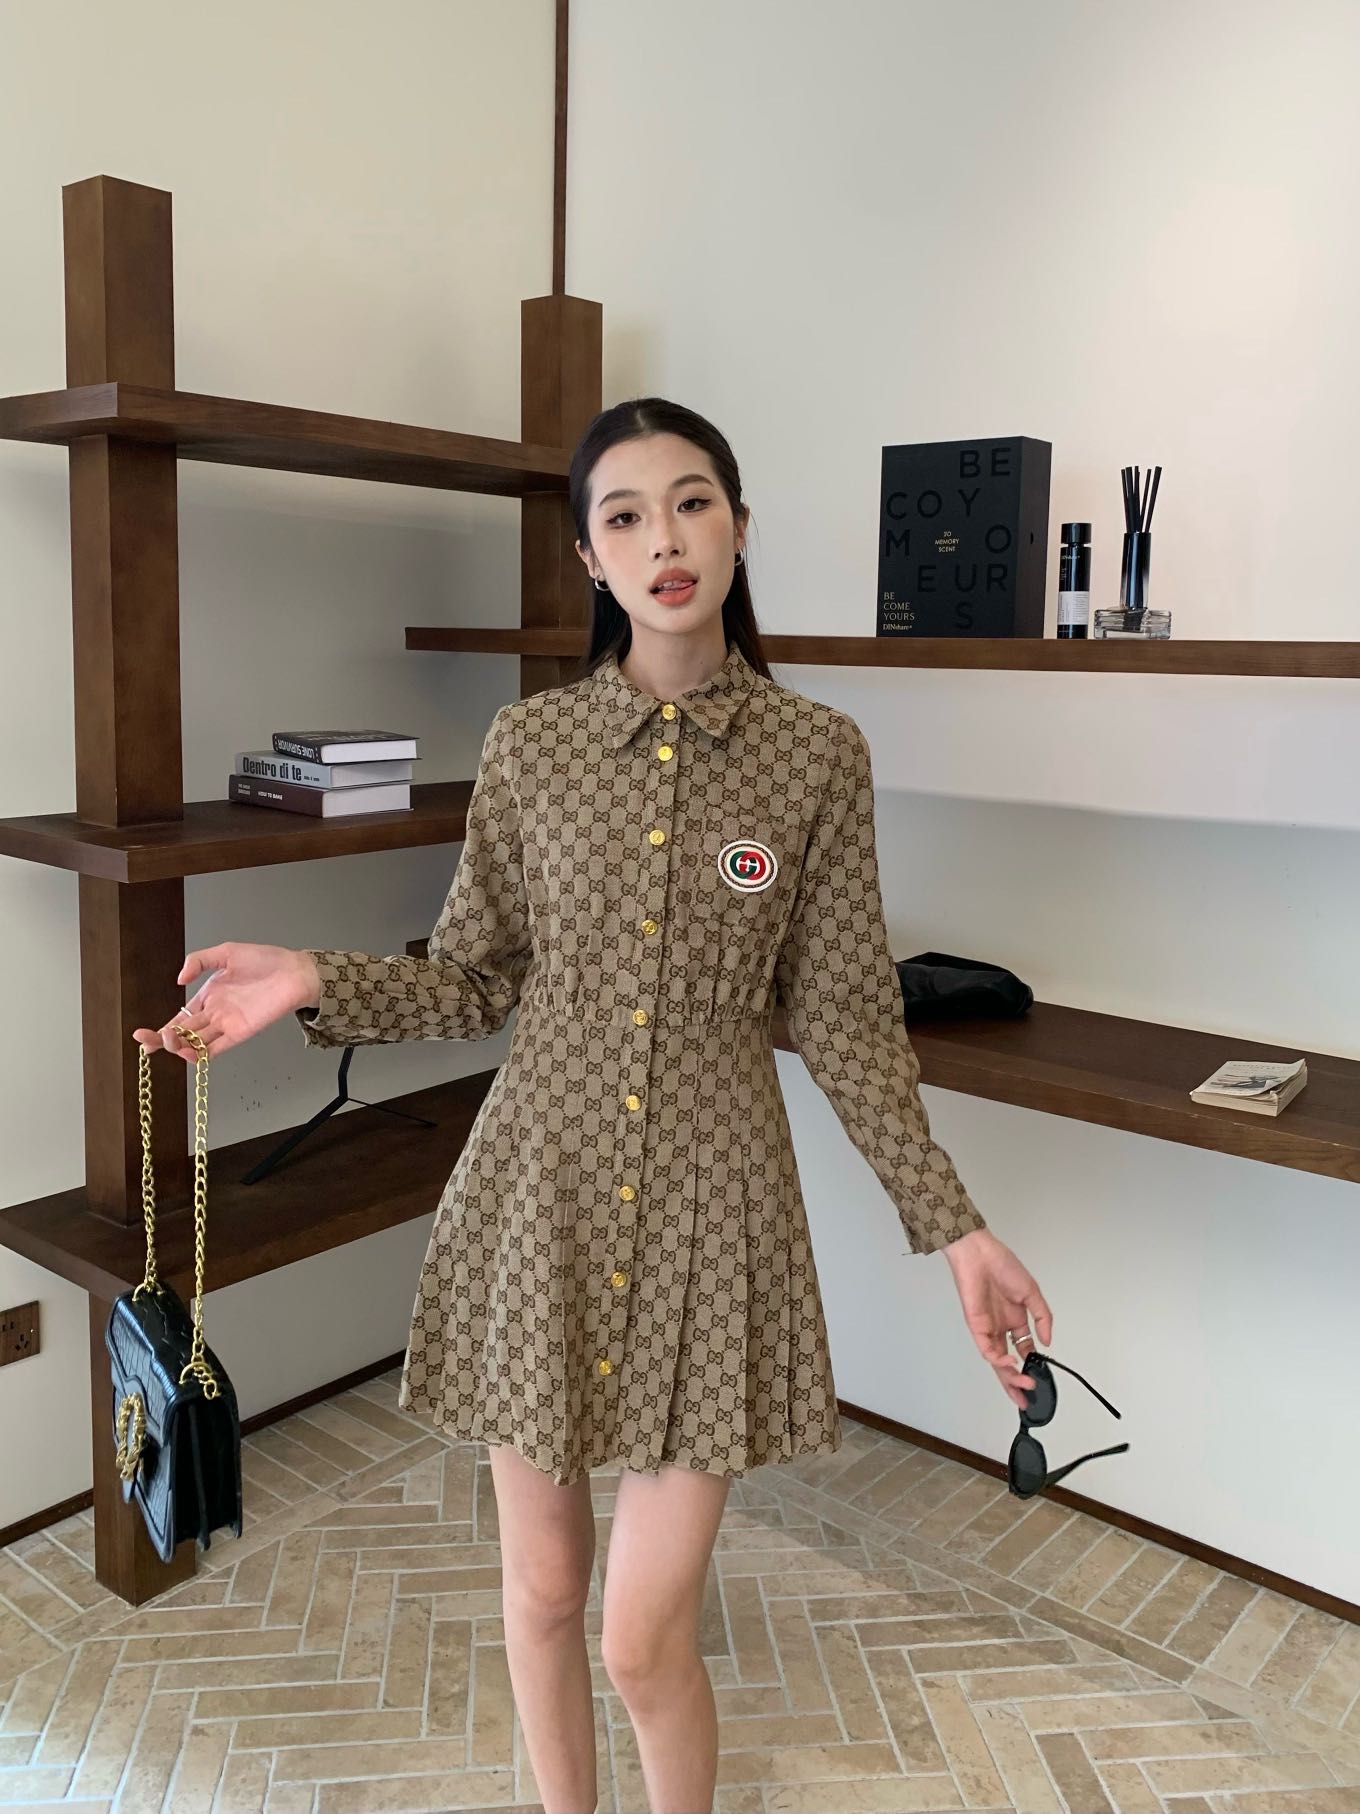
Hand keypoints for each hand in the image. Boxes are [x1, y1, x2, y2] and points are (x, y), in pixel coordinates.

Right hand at [131, 943, 319, 1062]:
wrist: (294, 971)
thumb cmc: (265, 960)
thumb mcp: (226, 952)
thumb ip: (200, 961)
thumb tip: (178, 980)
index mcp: (208, 996)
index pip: (179, 1017)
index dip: (160, 1029)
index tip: (141, 1035)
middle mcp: (215, 1013)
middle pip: (183, 1033)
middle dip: (162, 1040)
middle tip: (146, 1042)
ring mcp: (227, 1025)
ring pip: (196, 1043)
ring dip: (179, 1047)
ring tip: (168, 1042)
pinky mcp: (241, 1033)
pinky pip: (218, 1048)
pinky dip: (202, 1054)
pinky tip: (188, 1053)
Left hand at [942, 1227, 1052, 1408]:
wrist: (980, 1254)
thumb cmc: (1003, 1265)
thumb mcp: (1032, 1293)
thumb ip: (1043, 1318)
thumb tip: (1047, 1341)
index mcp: (1015, 1319)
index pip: (1024, 1350)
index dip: (1032, 1365)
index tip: (1040, 1377)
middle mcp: (1001, 1326)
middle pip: (1008, 1362)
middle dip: (1016, 1382)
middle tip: (1026, 1398)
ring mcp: (988, 1327)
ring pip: (997, 1360)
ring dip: (1010, 1375)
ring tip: (1022, 1385)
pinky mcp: (976, 1326)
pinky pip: (986, 1348)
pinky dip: (998, 1359)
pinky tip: (1009, 1363)